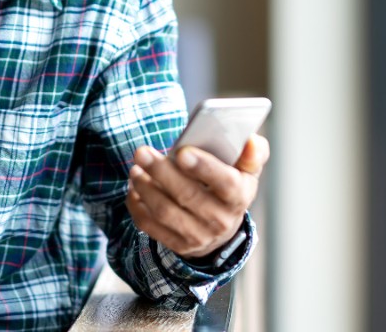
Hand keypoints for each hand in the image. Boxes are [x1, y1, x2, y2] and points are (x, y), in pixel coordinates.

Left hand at [125, 134, 269, 261]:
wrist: (222, 226)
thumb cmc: (230, 186)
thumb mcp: (247, 170)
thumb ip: (252, 153)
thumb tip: (252, 141)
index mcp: (239, 197)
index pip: (226, 183)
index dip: (205, 167)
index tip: (183, 152)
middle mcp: (221, 220)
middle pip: (188, 195)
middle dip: (162, 172)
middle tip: (142, 152)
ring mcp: (199, 236)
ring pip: (166, 212)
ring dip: (146, 188)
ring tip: (135, 168)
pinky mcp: (179, 245)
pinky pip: (151, 226)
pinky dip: (137, 205)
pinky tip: (134, 186)